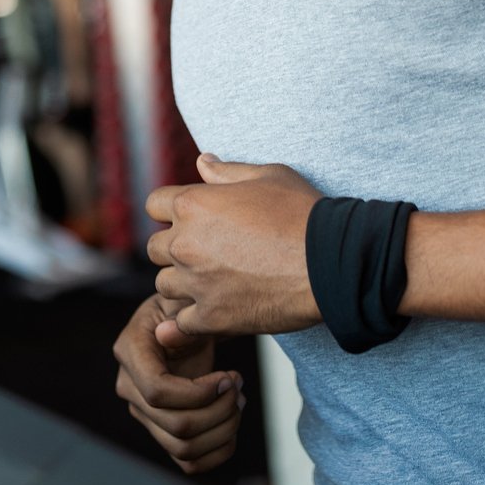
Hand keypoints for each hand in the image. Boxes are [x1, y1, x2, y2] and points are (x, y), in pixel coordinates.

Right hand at [112, 294, 244, 473]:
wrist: (180, 321)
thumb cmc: (182, 307)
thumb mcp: (182, 300)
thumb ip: (180, 315)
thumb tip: (169, 335)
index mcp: (129, 352)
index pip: (157, 392)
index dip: (198, 393)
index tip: (228, 376)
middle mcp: (130, 388)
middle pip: (176, 426)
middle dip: (220, 411)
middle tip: (239, 387)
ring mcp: (144, 414)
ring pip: (184, 448)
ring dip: (223, 429)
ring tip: (239, 400)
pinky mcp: (162, 431)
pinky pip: (188, 462)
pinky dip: (219, 450)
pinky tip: (233, 422)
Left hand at [147, 154, 321, 342]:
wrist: (329, 262)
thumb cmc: (302, 213)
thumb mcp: (267, 177)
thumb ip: (227, 172)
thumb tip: (202, 161)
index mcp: (193, 204)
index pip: (154, 204)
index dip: (171, 210)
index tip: (191, 220)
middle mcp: (185, 243)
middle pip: (154, 248)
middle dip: (174, 248)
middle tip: (206, 252)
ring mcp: (196, 283)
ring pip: (165, 286)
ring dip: (182, 284)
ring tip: (212, 282)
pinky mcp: (211, 317)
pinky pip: (181, 324)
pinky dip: (191, 320)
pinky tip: (210, 313)